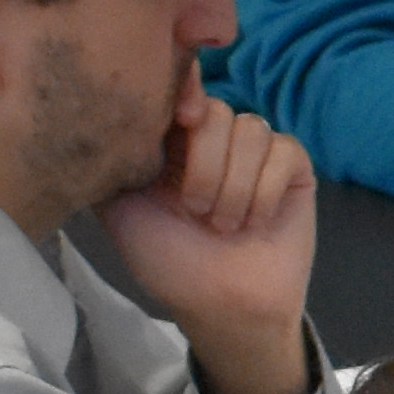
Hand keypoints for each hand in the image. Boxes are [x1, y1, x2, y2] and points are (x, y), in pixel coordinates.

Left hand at [99, 90, 319, 393]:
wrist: (221, 307)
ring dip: (235, 186)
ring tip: (225, 226)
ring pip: (251, 129)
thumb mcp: (120, 207)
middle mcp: (213, 138)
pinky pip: (283, 151)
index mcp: (172, 140)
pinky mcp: (293, 167)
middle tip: (196, 212)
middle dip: (205, 165)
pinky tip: (256, 222)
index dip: (183, 93)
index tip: (180, 124)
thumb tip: (101, 111)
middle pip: (216, 110)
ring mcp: (255, 150)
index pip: (179, 87)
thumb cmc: (170, 262)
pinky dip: (265, 190)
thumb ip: (113, 156)